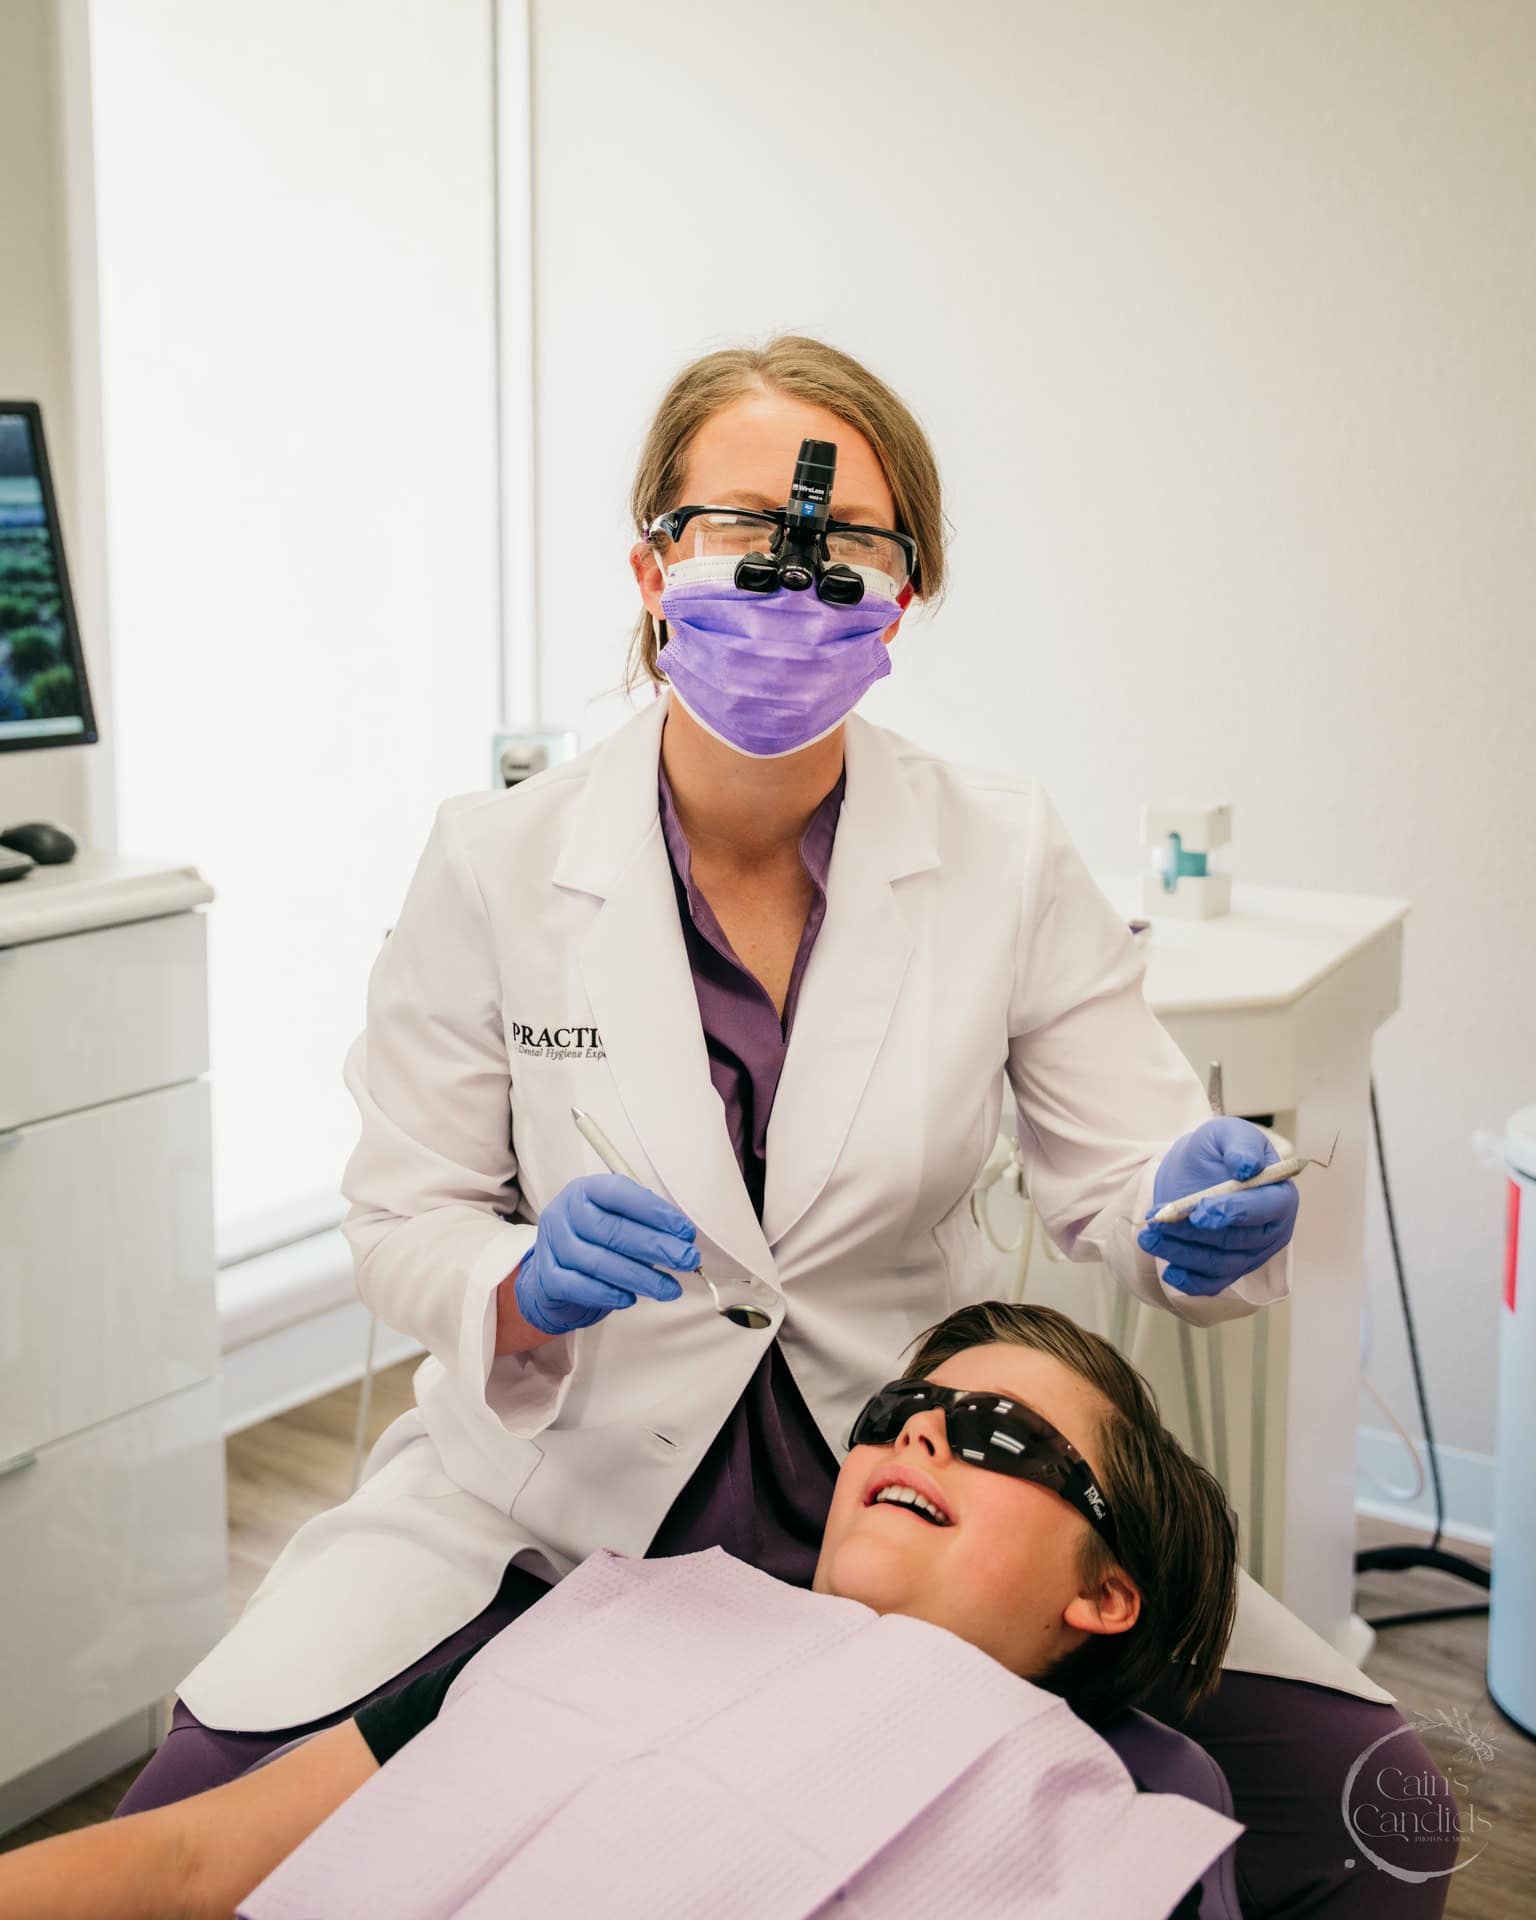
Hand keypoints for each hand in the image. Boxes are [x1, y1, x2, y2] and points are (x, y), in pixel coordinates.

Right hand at [515, 1174, 699, 1334]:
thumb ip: (644, 1222)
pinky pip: (579, 1287)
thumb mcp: (617, 1219)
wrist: (556, 1273)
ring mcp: (551, 1244)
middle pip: (611, 1230)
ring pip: (598, 1261)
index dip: (655, 1212)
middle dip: (655, 1246)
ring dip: (640, 1277)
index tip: (686, 1231)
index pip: (620, 1193)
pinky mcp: (547, 1277)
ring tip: (670, 1288)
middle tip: (688, 1260)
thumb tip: (682, 1237)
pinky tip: (631, 1299)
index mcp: (585, 1190)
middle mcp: (563, 1212)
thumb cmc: (597, 1240)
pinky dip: (607, 1294)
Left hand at [1137, 1116, 1297, 1296]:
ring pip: (1219, 1262)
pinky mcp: (1230, 1268)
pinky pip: (1213, 1282)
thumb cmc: (1218, 1149)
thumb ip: (1240, 1144)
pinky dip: (1192, 1282)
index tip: (1200, 1211)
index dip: (1234, 1212)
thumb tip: (1247, 1167)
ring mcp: (1251, 1254)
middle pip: (1236, 1240)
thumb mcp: (1226, 1133)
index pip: (1265, 1209)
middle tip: (1158, 1222)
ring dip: (1182, 1253)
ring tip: (1148, 1237)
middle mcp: (1270, 1230)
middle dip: (1194, 1233)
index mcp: (1279, 1195)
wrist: (1197, 1169)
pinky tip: (1170, 1273)